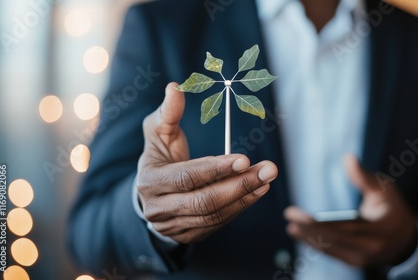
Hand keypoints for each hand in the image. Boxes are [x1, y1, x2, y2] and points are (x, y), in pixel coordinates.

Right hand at [136, 82, 277, 243]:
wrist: (149, 195)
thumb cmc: (158, 157)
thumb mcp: (158, 133)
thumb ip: (169, 113)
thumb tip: (176, 87)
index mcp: (151, 182)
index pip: (186, 177)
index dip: (216, 169)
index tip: (244, 158)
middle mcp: (160, 209)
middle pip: (204, 201)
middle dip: (240, 185)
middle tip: (268, 169)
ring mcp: (173, 226)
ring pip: (214, 215)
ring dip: (245, 197)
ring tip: (266, 179)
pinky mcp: (188, 235)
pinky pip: (217, 224)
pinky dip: (239, 208)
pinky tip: (256, 192)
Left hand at [284, 155, 417, 266]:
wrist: (404, 237)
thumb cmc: (391, 207)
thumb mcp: (384, 189)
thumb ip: (364, 177)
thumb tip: (348, 158)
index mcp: (379, 229)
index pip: (344, 228)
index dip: (318, 223)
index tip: (298, 214)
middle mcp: (371, 248)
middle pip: (334, 239)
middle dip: (308, 229)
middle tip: (289, 216)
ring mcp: (363, 258)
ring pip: (331, 249)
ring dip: (308, 238)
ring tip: (291, 227)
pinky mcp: (355, 262)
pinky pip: (332, 253)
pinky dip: (315, 244)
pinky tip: (301, 235)